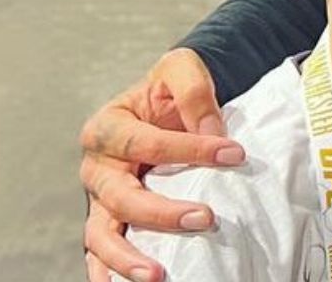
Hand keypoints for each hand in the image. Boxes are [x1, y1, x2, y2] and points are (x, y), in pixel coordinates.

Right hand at [79, 48, 242, 281]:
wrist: (164, 104)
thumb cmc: (169, 91)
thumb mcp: (181, 70)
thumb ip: (194, 93)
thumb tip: (213, 134)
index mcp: (107, 127)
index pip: (146, 143)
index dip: (190, 149)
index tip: (234, 153)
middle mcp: (97, 167)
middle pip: (121, 197)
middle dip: (161, 213)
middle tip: (205, 219)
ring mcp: (100, 199)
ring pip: (101, 235)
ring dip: (127, 258)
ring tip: (158, 275)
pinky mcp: (109, 220)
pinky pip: (100, 253)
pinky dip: (107, 273)